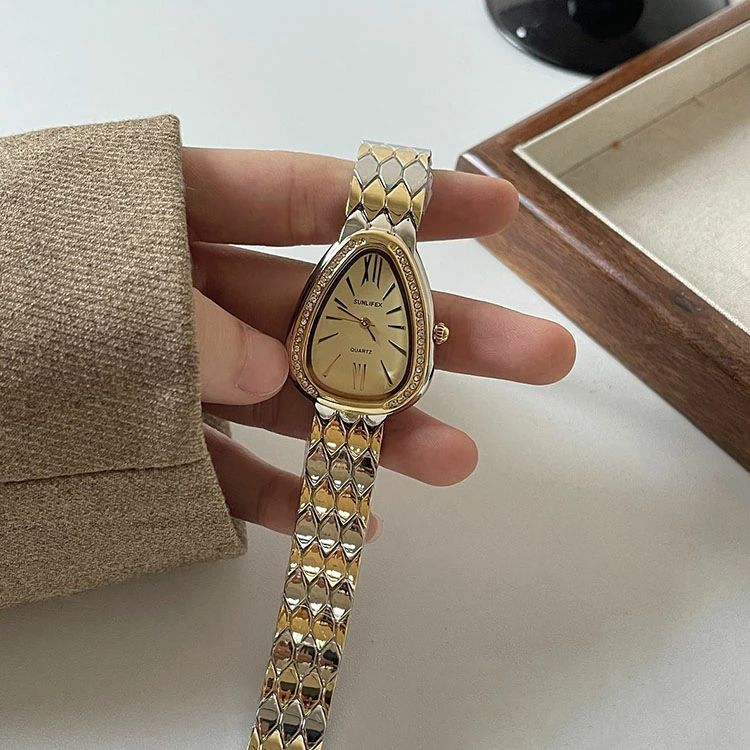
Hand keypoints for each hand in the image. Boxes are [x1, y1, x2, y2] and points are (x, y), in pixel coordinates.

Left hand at [183, 148, 575, 538]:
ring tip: (456, 461)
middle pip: (330, 309)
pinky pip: (225, 474)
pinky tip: (343, 519)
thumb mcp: (86, 283)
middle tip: (536, 353)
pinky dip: (279, 496)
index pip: (305, 197)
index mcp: (165, 217)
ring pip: (290, 400)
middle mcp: (185, 293)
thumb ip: (187, 325)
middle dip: (430, 332)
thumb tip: (271, 372)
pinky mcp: (148, 448)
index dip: (403, 204)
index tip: (499, 208)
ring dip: (370, 432)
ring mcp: (169, 374)